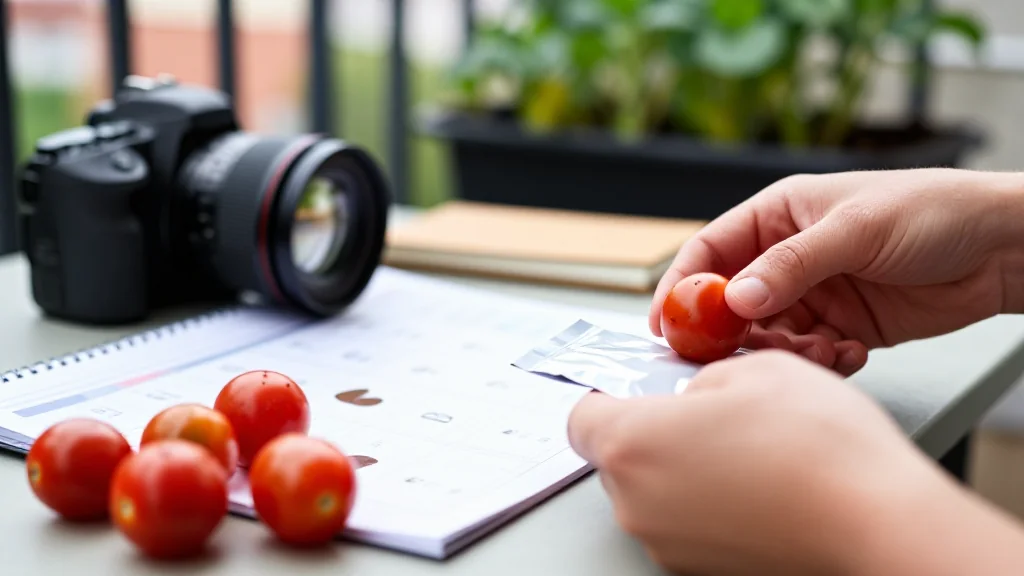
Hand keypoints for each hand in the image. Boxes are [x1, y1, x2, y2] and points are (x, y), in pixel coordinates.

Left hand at [568, 350, 1023, 575]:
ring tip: (745, 448)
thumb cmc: (819, 447)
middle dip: (653, 430)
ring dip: (683, 467)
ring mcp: (666, 544)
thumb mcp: (752, 368)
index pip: (581, 416)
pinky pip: (684, 523)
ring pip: (653, 491)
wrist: (877, 522)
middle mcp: (637, 503)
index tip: (638, 388)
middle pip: (619, 456)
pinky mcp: (699, 569)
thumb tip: (693, 391)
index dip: (609, 396)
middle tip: (705, 412)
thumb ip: (701, 376)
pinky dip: (708, 503)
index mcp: (633, 443)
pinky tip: (757, 483)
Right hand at [649, 169, 1023, 374]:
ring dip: (785, 351)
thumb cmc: (932, 211)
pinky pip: (808, 353)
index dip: (684, 285)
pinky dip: (820, 362)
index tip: (666, 320)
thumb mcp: (854, 230)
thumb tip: (736, 300)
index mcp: (779, 215)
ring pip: (769, 335)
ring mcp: (814, 293)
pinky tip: (847, 353)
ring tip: (821, 349)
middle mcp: (788, 256)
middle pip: (733, 301)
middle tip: (736, 356)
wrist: (1001, 248)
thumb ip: (791, 266)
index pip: (712, 250)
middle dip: (733, 332)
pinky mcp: (841, 327)